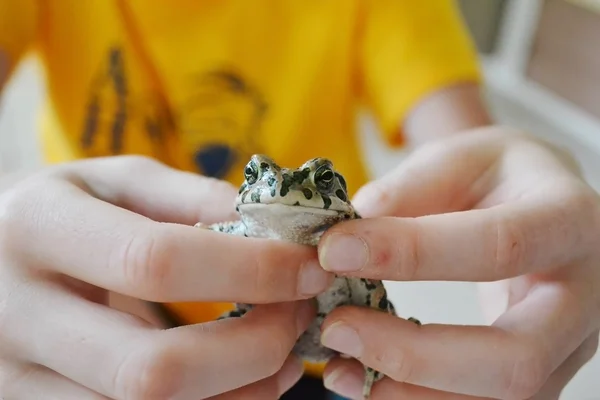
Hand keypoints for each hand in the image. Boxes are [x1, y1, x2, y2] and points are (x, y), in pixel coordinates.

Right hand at [0, 155, 332, 399]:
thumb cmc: (71, 211)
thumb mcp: (117, 181)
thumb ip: (190, 196)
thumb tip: (275, 226)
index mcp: (38, 229)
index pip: (154, 262)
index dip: (249, 270)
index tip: (311, 268)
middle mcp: (13, 314)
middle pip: (152, 369)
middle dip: (254, 349)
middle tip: (300, 316)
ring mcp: (17, 381)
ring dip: (243, 393)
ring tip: (285, 353)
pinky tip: (248, 382)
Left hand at [317, 127, 599, 398]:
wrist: (543, 207)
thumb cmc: (503, 178)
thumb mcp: (464, 157)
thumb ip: (416, 184)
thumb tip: (360, 218)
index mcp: (569, 221)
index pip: (499, 246)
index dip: (413, 253)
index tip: (335, 251)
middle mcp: (585, 296)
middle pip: (515, 357)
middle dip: (414, 353)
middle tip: (336, 328)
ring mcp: (568, 346)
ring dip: (411, 392)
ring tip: (339, 366)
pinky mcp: (541, 373)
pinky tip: (366, 380)